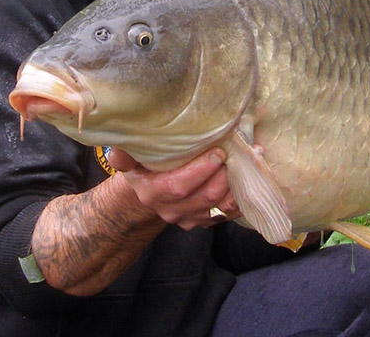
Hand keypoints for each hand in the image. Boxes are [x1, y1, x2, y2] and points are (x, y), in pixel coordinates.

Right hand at [108, 147, 242, 229]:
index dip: (200, 171)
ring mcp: (192, 218)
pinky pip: (230, 212)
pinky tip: (253, 175)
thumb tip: (117, 149)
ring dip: (238, 183)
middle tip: (239, 151)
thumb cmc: (144, 169)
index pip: (178, 186)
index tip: (217, 152)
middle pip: (204, 196)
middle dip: (224, 174)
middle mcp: (173, 210)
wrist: (151, 195)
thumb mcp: (131, 160)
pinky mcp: (208, 220)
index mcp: (153, 193)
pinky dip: (244, 195)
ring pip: (220, 205)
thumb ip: (125, 154)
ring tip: (252, 158)